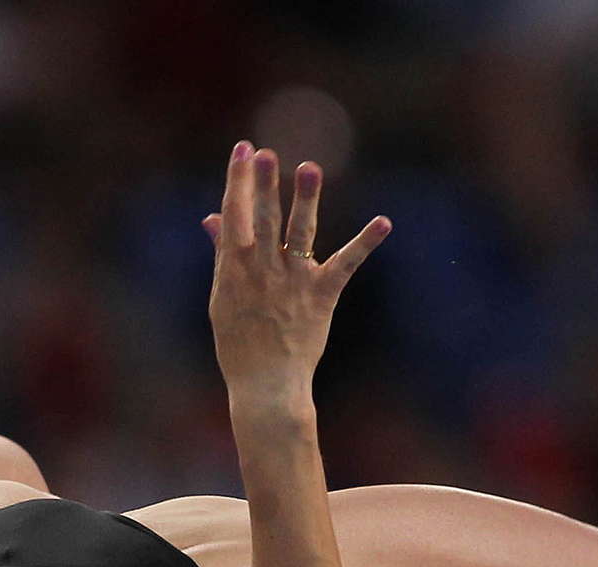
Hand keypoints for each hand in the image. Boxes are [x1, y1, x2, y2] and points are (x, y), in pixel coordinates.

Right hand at [203, 142, 388, 399]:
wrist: (265, 386)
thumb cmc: (239, 343)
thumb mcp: (222, 298)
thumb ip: (223, 254)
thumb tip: (213, 218)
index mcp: (235, 270)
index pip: (234, 216)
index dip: (237, 181)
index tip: (243, 150)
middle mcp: (263, 271)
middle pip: (263, 219)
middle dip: (263, 185)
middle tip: (266, 153)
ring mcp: (294, 281)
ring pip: (300, 233)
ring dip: (305, 200)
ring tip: (309, 169)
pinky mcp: (322, 295)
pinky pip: (346, 264)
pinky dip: (365, 243)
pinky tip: (384, 222)